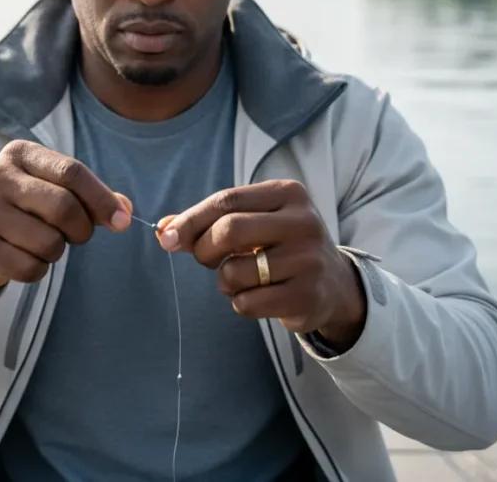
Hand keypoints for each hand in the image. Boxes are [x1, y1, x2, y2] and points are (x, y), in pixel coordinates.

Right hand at [0, 140, 131, 300]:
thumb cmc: (24, 207)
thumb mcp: (53, 188)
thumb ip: (90, 196)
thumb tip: (124, 212)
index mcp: (20, 154)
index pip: (72, 172)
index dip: (102, 199)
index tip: (122, 221)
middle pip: (63, 207)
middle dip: (82, 229)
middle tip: (78, 235)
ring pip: (48, 242)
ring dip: (57, 250)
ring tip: (43, 242)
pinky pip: (29, 268)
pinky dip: (38, 270)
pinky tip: (25, 258)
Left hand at [156, 180, 366, 347]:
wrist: (333, 283)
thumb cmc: (279, 245)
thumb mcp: (253, 221)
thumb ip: (209, 222)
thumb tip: (163, 230)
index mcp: (288, 193)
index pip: (227, 200)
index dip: (191, 220)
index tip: (167, 237)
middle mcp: (303, 222)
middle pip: (229, 231)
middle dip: (205, 250)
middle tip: (206, 260)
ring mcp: (308, 260)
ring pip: (235, 271)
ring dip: (224, 280)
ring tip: (241, 278)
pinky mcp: (307, 296)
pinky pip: (247, 303)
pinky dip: (240, 302)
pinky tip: (259, 295)